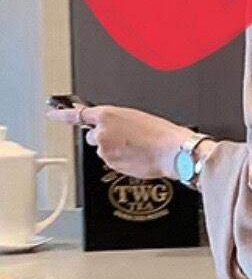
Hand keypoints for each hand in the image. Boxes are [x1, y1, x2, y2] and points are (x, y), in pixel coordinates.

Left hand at [47, 105, 191, 179]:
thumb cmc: (162, 134)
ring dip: (116, 150)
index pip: (77, 114)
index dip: (62, 114)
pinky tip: (137, 156)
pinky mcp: (112, 165)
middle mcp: (102, 132)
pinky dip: (122, 160)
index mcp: (108, 115)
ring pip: (104, 150)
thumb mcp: (137, 117)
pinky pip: (112, 161)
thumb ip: (116, 120)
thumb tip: (111, 127)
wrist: (172, 152)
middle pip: (94, 136)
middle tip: (126, 138)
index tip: (53, 114)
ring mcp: (105, 151)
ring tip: (137, 148)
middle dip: (106, 137)